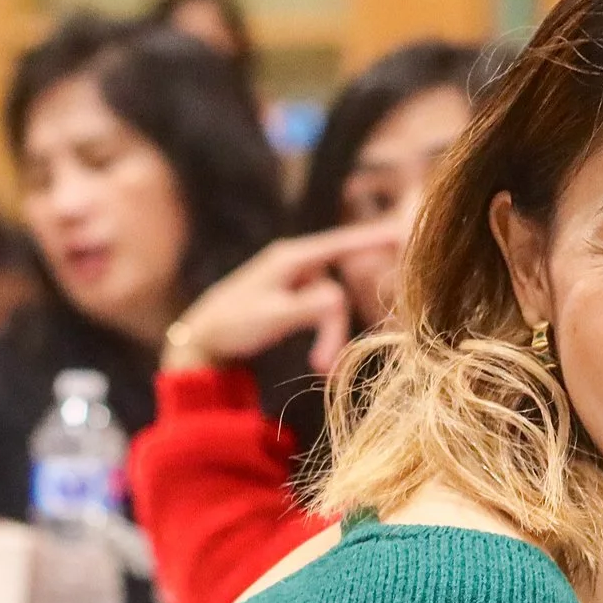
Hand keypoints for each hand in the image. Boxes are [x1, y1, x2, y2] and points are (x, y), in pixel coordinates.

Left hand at [162, 220, 403, 376]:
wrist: (200, 340)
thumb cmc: (231, 325)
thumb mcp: (272, 317)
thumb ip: (309, 306)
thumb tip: (340, 299)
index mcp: (291, 258)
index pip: (340, 243)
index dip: (372, 239)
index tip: (402, 234)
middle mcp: (294, 263)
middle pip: (336, 289)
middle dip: (337, 327)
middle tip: (325, 367)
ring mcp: (293, 281)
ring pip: (330, 305)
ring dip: (329, 336)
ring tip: (317, 368)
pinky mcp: (291, 298)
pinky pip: (321, 310)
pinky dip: (323, 333)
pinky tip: (318, 357)